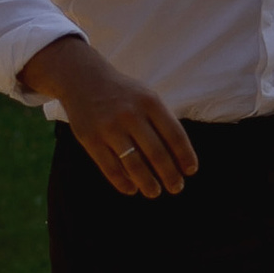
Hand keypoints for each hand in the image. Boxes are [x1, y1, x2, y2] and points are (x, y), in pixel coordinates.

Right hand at [20, 34, 199, 197]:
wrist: (83, 80)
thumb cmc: (124, 94)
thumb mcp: (147, 97)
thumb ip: (163, 122)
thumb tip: (179, 159)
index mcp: (150, 102)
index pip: (175, 135)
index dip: (185, 156)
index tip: (190, 171)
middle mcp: (130, 114)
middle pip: (157, 153)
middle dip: (170, 175)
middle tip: (176, 187)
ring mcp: (109, 128)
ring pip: (134, 164)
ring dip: (148, 183)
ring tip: (155, 192)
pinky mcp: (90, 139)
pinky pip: (110, 168)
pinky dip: (123, 182)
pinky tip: (132, 189)